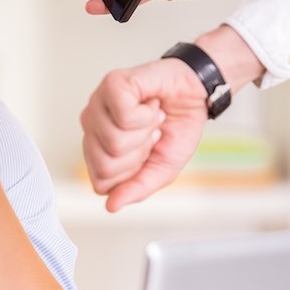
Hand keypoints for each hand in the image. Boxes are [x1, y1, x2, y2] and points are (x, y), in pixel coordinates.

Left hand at [80, 60, 207, 211]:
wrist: (198, 95)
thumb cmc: (176, 128)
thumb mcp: (162, 168)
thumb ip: (137, 188)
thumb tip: (111, 206)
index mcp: (97, 147)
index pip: (101, 182)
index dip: (132, 173)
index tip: (147, 153)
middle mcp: (91, 125)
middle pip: (105, 165)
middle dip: (139, 154)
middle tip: (150, 134)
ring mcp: (98, 103)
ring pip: (114, 141)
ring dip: (146, 132)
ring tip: (152, 117)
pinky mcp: (112, 84)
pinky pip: (124, 116)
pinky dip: (148, 115)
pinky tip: (150, 104)